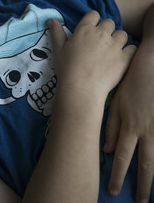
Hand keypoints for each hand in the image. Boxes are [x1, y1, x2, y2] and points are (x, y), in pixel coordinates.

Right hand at [49, 11, 135, 99]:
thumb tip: (51, 19)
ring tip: (113, 50)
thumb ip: (57, 33)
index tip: (92, 29)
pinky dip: (128, 51)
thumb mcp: (58, 49)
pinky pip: (132, 48)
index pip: (94, 14)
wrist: (81, 88)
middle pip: (110, 23)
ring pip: (122, 34)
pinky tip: (122, 58)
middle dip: (107, 29)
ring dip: (118, 39)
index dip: (93, 20)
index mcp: (85, 29)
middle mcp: (101, 34)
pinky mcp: (124, 58)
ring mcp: (114, 45)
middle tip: (102, 42)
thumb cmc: (67, 69)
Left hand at [103, 47, 153, 202]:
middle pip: (144, 163)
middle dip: (140, 184)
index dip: (117, 174)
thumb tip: (106, 148)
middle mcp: (146, 130)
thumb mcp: (118, 100)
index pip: (123, 156)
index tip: (113, 190)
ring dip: (153, 177)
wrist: (153, 65)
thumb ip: (112, 124)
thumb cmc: (133, 82)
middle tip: (138, 201)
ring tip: (150, 193)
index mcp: (130, 124)